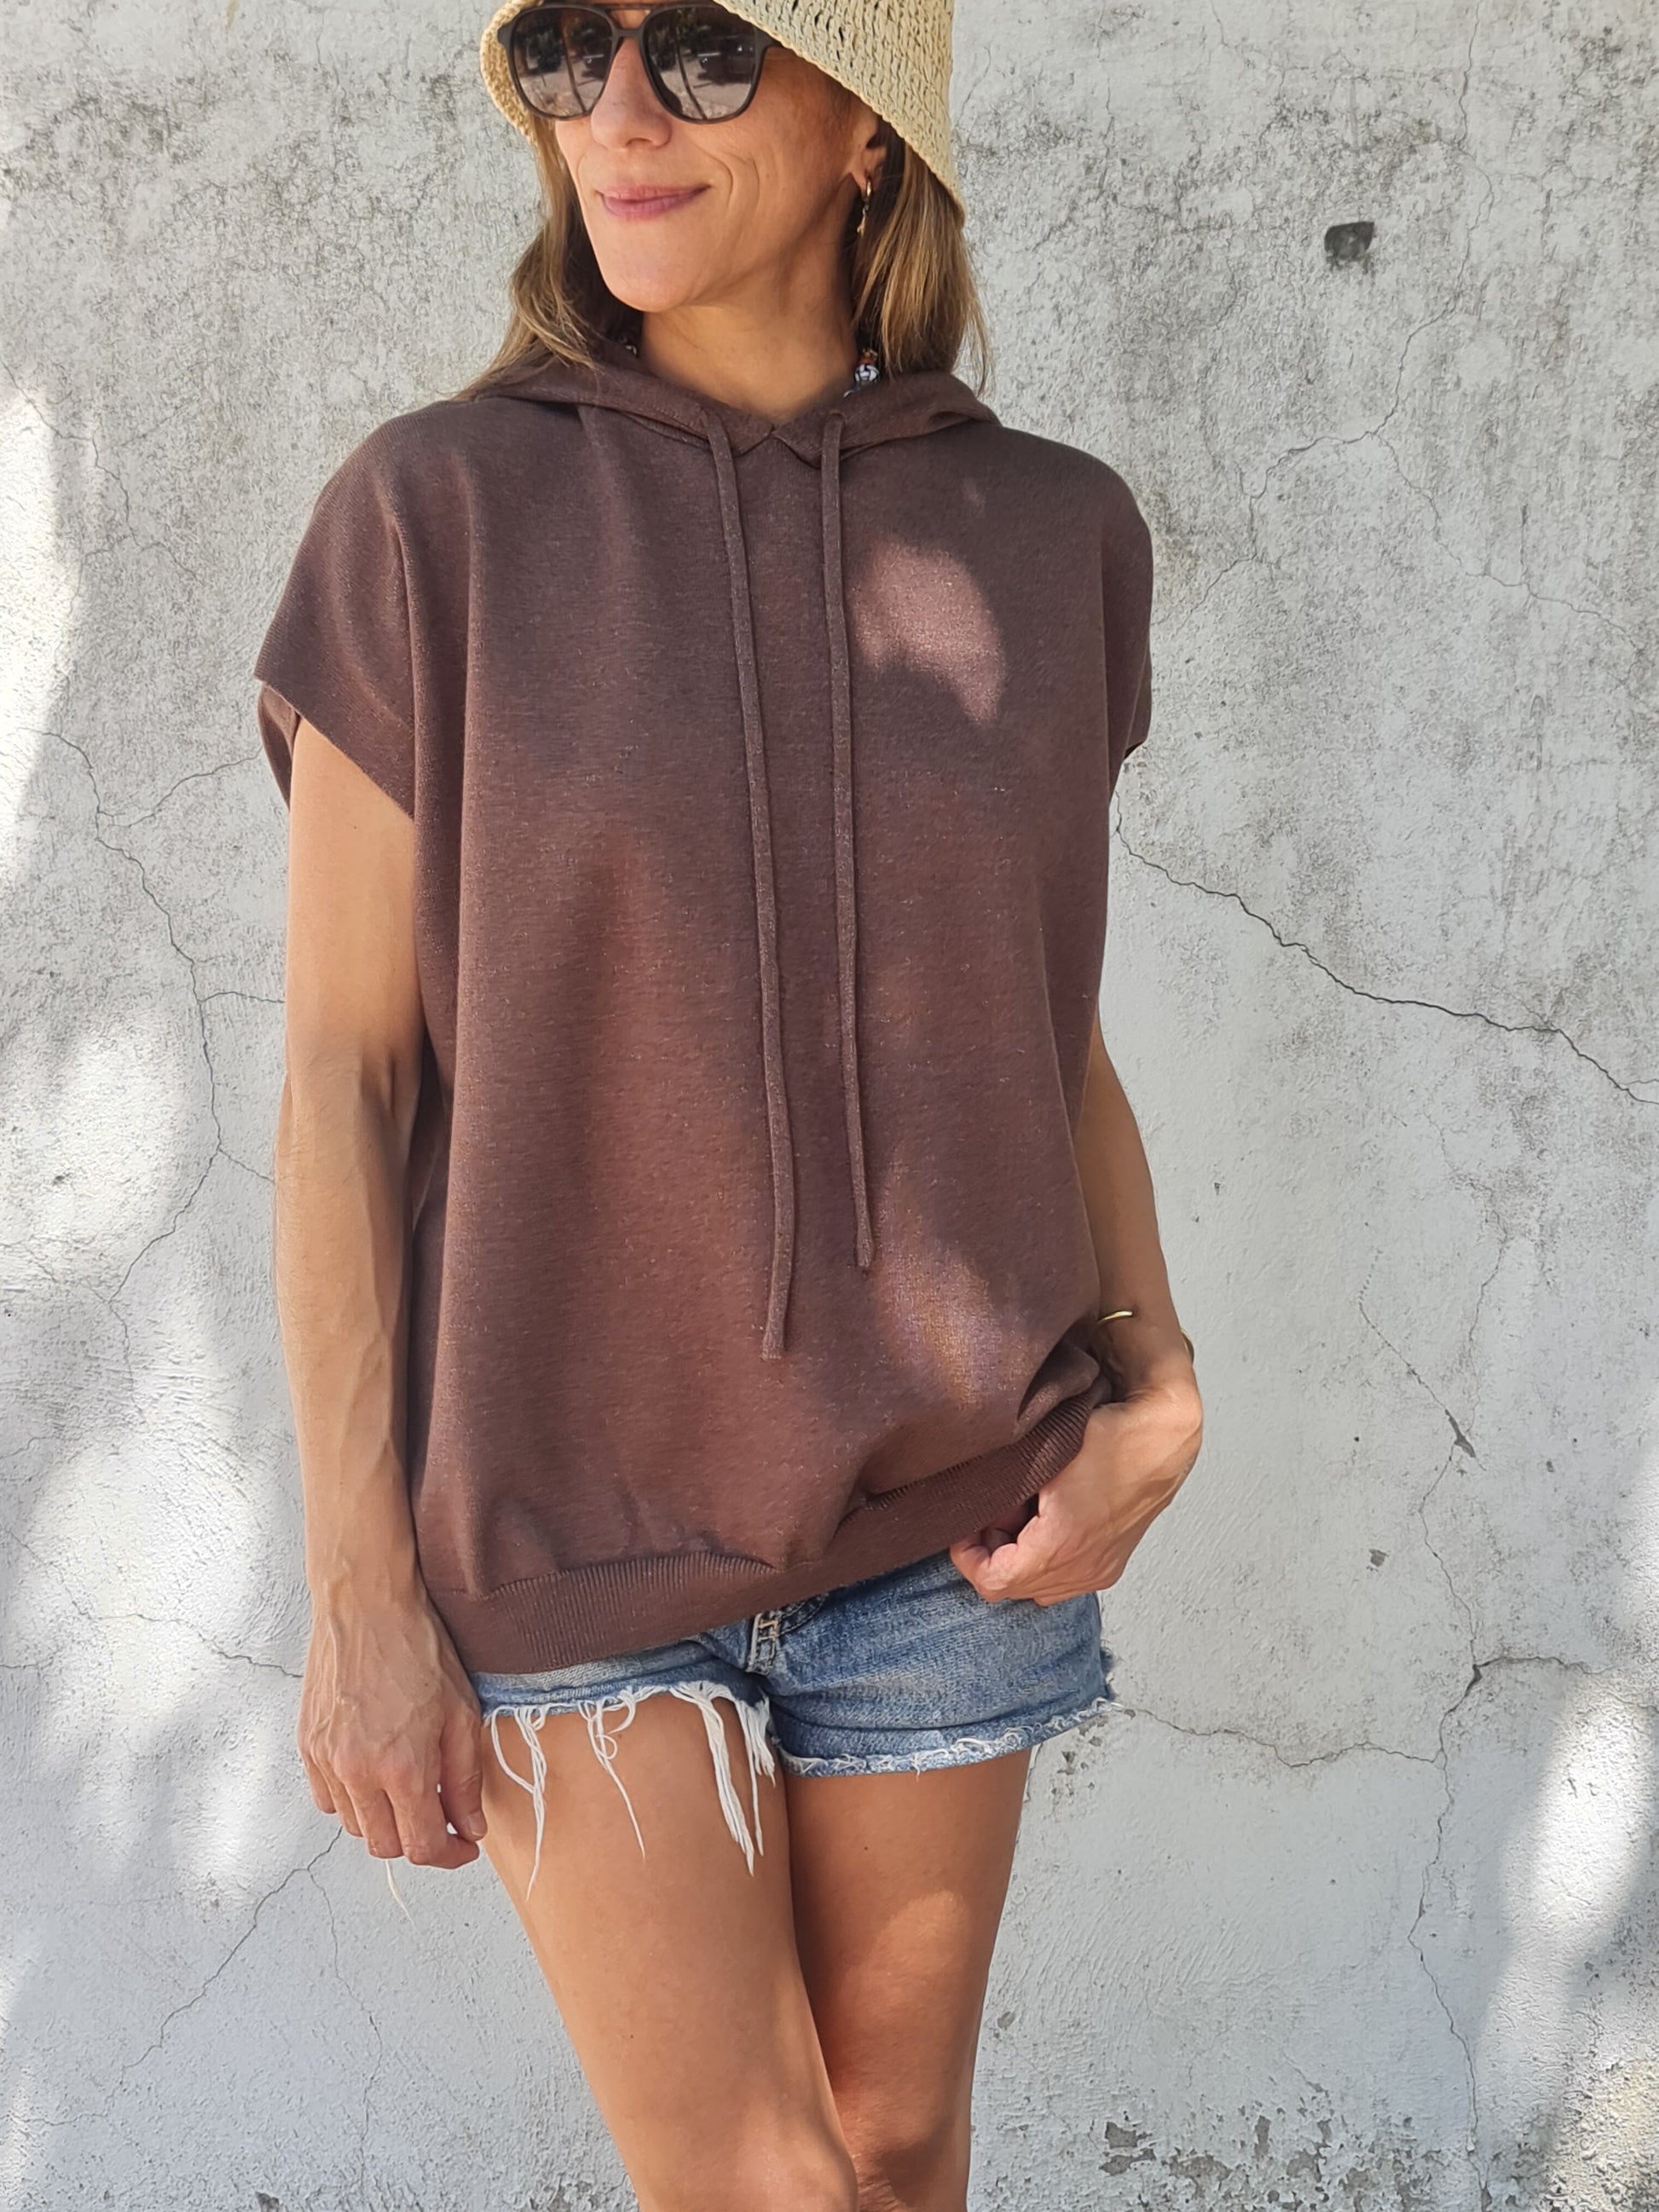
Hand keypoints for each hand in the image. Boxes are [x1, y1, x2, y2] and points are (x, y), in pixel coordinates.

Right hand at [298, 1580, 487, 1868]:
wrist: (366, 1607)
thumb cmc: (419, 1651)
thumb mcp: (461, 1714)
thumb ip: (465, 1779)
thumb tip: (470, 1826)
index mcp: (401, 1766)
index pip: (422, 1845)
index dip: (450, 1854)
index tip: (465, 1844)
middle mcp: (357, 1772)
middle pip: (384, 1846)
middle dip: (417, 1839)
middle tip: (440, 1815)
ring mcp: (326, 1761)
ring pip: (355, 1826)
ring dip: (384, 1820)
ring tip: (407, 1786)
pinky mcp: (307, 1746)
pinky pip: (328, 1799)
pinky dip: (352, 1800)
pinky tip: (373, 1774)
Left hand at [950, 1376, 1202, 1605]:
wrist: (1162, 1439)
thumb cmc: (1108, 1439)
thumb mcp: (1043, 1457)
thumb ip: (1004, 1491)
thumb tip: (976, 1509)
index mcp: (1062, 1546)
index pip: (994, 1581)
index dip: (967, 1559)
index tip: (962, 1530)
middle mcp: (1083, 1569)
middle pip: (1013, 1589)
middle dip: (991, 1554)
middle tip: (990, 1515)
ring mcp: (1100, 1571)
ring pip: (1037, 1587)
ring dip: (1017, 1559)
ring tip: (1018, 1515)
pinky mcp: (1111, 1565)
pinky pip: (1063, 1580)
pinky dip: (1043, 1560)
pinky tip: (1044, 1522)